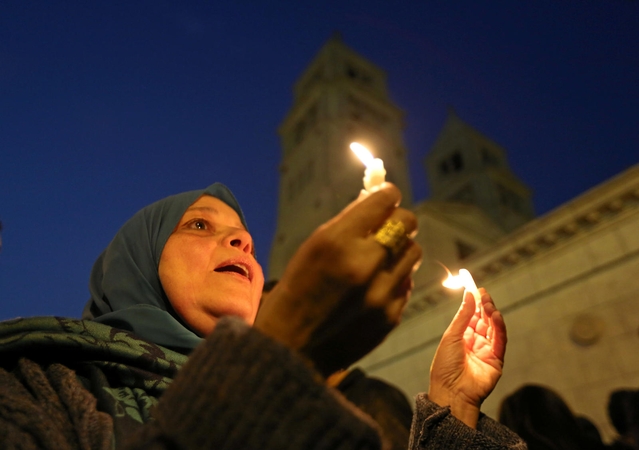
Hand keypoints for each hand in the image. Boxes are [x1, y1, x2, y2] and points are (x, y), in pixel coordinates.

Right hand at [254, 183, 421, 376]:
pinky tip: (375, 286)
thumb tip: (375, 198)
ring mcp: (381, 293)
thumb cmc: (295, 291)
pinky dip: (395, 279)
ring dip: (400, 250)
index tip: (385, 198)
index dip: (387, 195)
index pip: (385, 200)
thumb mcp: (312, 248)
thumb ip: (346, 223)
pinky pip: (407, 283)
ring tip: (381, 258)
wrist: (292, 349)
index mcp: (338, 241)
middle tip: (388, 226)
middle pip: (407, 223)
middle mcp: (364, 264)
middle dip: (399, 220)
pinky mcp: (391, 316)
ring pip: (413, 252)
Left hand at [428, 289, 506, 427]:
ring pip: (492, 328)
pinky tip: (496, 316)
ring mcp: (486, 351)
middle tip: (484, 293)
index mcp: (460, 338)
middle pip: (483, 320)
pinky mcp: (496, 360)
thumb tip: (469, 295)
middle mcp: (474, 343)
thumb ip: (463, 316)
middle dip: (484, 306)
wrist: (451, 391)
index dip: (474, 302)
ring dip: (492, 315)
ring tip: (488, 303)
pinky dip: (499, 328)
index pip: (470, 315)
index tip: (476, 287)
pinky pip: (500, 341)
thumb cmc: (445, 366)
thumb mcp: (451, 336)